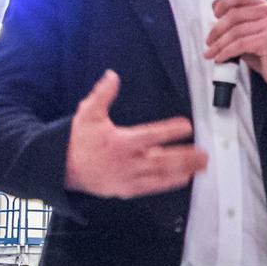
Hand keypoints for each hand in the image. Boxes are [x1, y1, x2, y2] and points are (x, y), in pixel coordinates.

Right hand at [65, 70, 206, 198]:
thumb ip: (102, 94)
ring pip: (161, 175)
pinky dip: (169, 184)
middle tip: (203, 154)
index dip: (171, 130)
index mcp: (121, 141)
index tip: (186, 126)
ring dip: (183, 171)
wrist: (63, 167)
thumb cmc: (78, 141)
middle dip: (186, 157)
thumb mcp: (87, 113)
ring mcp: (128, 177)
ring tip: (199, 167)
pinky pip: (152, 187)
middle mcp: (128, 161)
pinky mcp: (127, 189)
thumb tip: (112, 76)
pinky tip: (182, 179)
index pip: (151, 135)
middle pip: (164, 159)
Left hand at [204, 0, 266, 107]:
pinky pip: (239, 45)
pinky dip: (226, 52)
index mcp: (264, 7)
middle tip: (209, 41)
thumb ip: (234, 20)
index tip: (215, 14)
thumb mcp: (247, 33)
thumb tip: (215, 4)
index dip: (225, 2)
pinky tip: (220, 58)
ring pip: (235, 32)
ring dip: (218, 45)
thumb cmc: (266, 53)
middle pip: (233, 15)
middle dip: (216, 30)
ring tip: (211, 53)